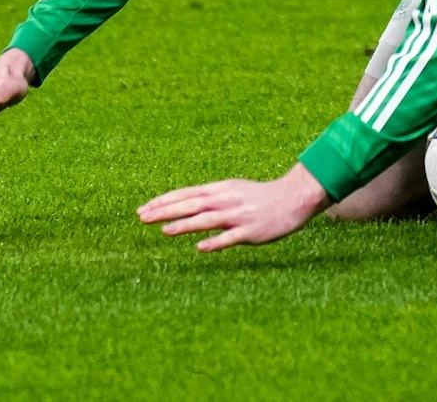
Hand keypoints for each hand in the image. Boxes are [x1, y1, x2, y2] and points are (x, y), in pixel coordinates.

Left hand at [138, 162, 330, 251]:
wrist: (293, 199)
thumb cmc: (260, 197)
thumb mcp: (233, 191)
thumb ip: (209, 199)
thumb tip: (182, 207)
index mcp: (221, 189)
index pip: (187, 194)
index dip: (164, 201)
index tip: (143, 209)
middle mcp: (227, 200)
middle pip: (192, 204)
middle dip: (166, 211)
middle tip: (143, 217)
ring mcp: (239, 215)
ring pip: (208, 219)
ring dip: (186, 224)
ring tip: (165, 230)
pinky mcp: (251, 231)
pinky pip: (230, 237)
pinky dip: (216, 242)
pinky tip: (201, 247)